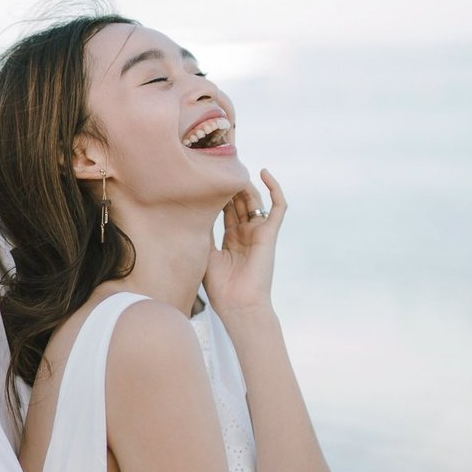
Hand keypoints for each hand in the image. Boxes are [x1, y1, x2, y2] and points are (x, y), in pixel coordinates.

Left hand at [203, 169, 285, 320]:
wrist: (238, 304)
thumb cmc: (219, 286)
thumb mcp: (205, 252)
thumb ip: (204, 229)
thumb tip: (194, 207)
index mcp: (231, 239)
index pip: (226, 210)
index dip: (219, 195)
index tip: (207, 178)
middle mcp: (246, 234)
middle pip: (240, 202)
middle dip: (230, 186)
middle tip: (219, 167)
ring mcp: (259, 232)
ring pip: (255, 200)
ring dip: (245, 185)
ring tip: (232, 172)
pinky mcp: (270, 233)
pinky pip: (278, 206)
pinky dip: (274, 188)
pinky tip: (264, 172)